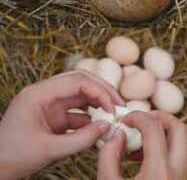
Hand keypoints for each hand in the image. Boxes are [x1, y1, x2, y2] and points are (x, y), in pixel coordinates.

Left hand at [0, 71, 124, 179]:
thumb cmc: (12, 157)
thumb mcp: (49, 150)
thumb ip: (81, 139)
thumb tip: (107, 127)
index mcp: (38, 94)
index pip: (77, 81)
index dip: (100, 92)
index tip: (113, 109)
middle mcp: (45, 94)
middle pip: (81, 82)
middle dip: (103, 92)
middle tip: (121, 105)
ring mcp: (49, 105)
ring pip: (81, 96)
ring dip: (99, 104)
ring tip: (116, 116)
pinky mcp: (53, 117)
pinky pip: (78, 112)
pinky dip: (92, 119)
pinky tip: (103, 129)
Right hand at [98, 111, 186, 179]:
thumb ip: (108, 158)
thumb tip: (117, 135)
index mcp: (159, 171)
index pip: (154, 129)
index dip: (137, 117)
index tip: (125, 120)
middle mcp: (177, 171)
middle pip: (179, 129)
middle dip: (159, 117)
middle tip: (140, 119)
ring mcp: (183, 175)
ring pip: (181, 141)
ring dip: (161, 132)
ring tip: (138, 139)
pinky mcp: (181, 178)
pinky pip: (177, 155)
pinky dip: (163, 147)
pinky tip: (142, 157)